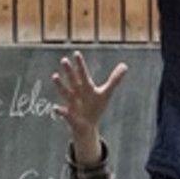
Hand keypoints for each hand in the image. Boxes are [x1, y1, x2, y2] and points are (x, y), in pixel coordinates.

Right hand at [52, 51, 127, 165]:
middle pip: (72, 79)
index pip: (83, 73)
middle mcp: (76, 92)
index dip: (80, 64)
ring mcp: (71, 102)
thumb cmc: (96, 106)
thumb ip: (114, 80)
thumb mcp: (106, 93)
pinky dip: (59, 110)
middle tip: (64, 60)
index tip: (76, 53)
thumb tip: (124, 65)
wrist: (88, 125)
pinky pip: (63, 112)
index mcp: (85, 86)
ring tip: (55, 76)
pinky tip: (56, 108)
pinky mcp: (69, 114)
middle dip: (69, 71)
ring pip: (64, 92)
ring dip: (60, 85)